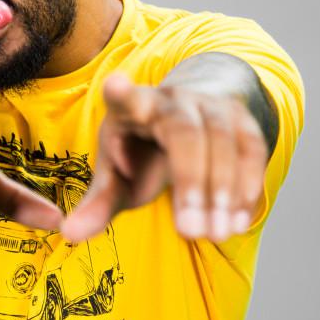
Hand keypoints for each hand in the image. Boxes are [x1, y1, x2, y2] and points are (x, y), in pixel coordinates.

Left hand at [61, 74, 268, 242]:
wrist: (192, 117)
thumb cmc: (143, 151)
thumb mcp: (117, 174)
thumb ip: (98, 203)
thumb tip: (68, 234)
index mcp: (133, 108)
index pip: (125, 97)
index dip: (121, 93)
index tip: (115, 85)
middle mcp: (173, 99)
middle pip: (184, 133)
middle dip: (190, 182)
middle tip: (190, 231)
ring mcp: (211, 105)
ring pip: (223, 140)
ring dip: (223, 190)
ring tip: (215, 233)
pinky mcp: (241, 119)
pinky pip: (251, 149)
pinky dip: (247, 185)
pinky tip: (237, 221)